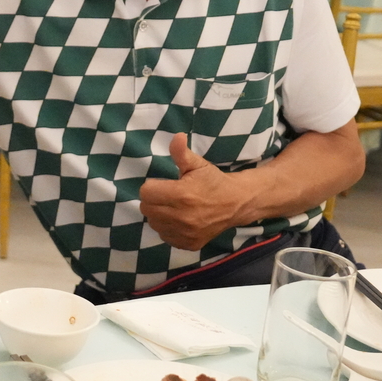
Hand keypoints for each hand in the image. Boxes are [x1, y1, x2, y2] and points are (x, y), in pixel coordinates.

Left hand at [137, 134, 248, 250]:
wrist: (236, 203)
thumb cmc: (214, 182)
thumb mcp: (198, 164)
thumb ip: (181, 153)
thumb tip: (177, 136)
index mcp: (181, 195)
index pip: (145, 192)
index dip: (152, 186)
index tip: (164, 184)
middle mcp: (182, 217)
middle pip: (146, 209)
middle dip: (153, 200)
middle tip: (168, 195)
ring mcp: (185, 233)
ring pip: (154, 223)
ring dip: (159, 215)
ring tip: (174, 207)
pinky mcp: (188, 244)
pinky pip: (165, 236)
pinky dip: (168, 228)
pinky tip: (180, 220)